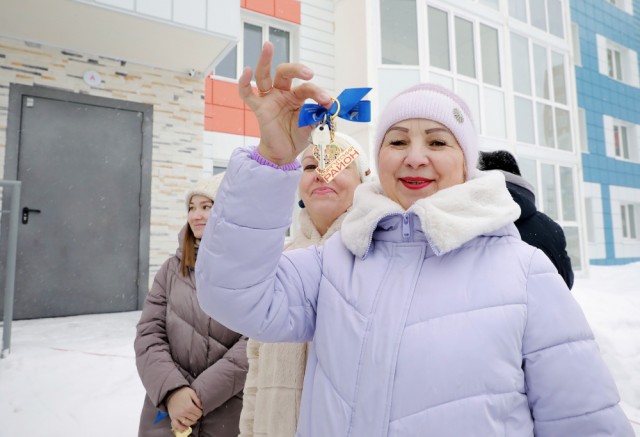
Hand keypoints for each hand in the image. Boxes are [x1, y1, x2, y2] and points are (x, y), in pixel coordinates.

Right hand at [166, 386, 202, 431]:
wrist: (171, 392)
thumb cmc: (182, 392)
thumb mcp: (191, 392)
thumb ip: (198, 400)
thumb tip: (202, 407)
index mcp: (189, 406)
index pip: (199, 413)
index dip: (201, 412)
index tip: (200, 410)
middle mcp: (183, 412)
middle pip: (194, 419)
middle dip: (197, 416)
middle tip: (196, 413)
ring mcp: (177, 416)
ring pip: (188, 423)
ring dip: (192, 422)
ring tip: (192, 418)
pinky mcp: (173, 417)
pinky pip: (177, 426)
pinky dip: (182, 428)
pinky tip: (186, 427)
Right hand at [239, 41, 332, 164]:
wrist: (283, 154)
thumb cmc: (296, 137)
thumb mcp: (312, 125)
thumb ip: (318, 114)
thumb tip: (329, 104)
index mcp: (296, 96)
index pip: (306, 88)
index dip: (317, 92)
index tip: (327, 100)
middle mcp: (281, 93)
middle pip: (285, 73)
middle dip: (297, 69)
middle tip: (309, 73)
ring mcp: (269, 99)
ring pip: (264, 76)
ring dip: (265, 60)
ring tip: (268, 46)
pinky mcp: (259, 108)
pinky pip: (247, 94)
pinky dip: (244, 83)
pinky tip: (246, 71)